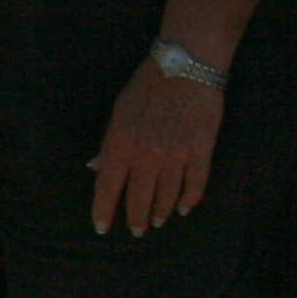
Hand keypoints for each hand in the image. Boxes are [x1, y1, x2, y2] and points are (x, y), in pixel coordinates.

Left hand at [91, 61, 222, 235]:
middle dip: (136, 218)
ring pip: (167, 195)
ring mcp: (176, 155)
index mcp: (122, 142)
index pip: (107, 185)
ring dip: (160, 212)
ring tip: (156, 222)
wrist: (186, 66)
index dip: (103, 210)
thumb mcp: (119, 111)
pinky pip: (195, 184)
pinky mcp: (201, 151)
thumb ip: (109, 143)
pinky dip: (190, 200)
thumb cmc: (147, 85)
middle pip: (139, 197)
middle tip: (137, 231)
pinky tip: (184, 209)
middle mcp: (147, 154)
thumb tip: (95, 168)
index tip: (101, 228)